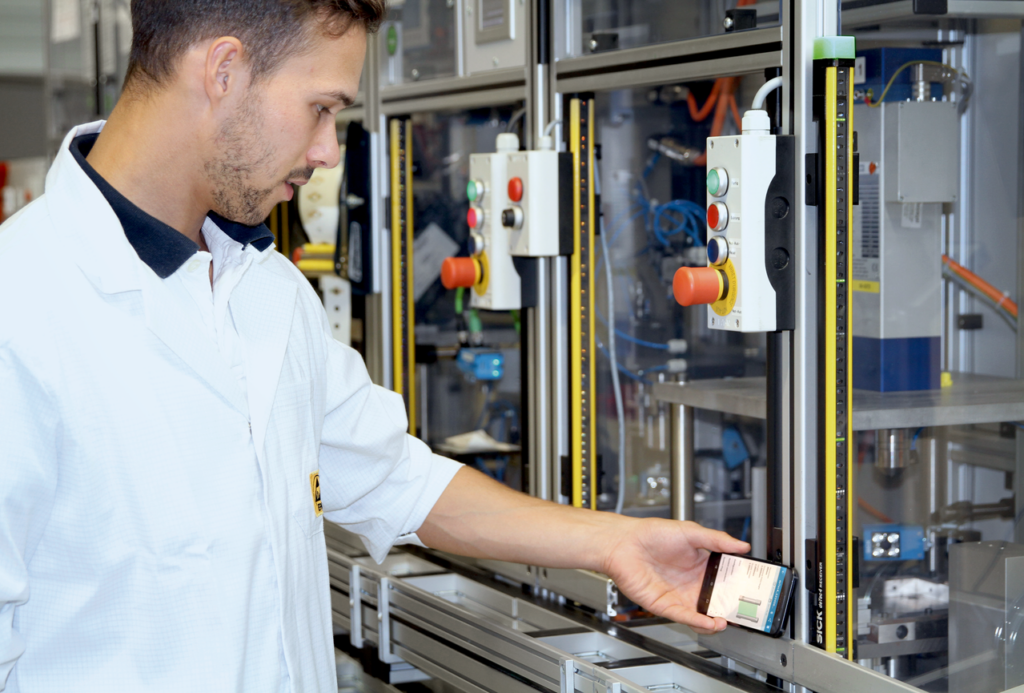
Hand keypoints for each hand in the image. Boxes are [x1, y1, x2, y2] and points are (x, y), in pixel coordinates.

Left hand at [599, 519, 749, 634]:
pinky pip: (685, 616)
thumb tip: (741, 546)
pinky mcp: (665, 605)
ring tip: (728, 619)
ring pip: (702, 613)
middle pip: (716, 600)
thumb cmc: (651, 534)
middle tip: (745, 610)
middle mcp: (691, 583)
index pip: (725, 580)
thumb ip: (717, 540)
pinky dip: (699, 621)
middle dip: (730, 607)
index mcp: (700, 565)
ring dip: (716, 619)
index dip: (738, 586)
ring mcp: (679, 595)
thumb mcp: (690, 532)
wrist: (624, 543)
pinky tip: (710, 621)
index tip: (752, 590)